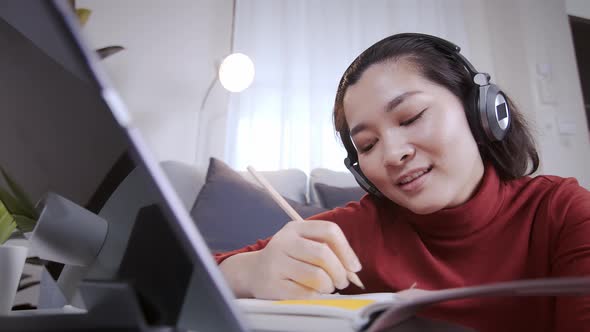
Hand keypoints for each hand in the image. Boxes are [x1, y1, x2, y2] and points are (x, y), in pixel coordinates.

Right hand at [247, 220, 361, 299]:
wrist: (253, 272)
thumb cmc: (287, 259)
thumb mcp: (303, 245)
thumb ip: (327, 251)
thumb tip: (352, 269)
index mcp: (295, 228)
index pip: (329, 231)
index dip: (347, 250)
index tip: (354, 266)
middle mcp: (284, 242)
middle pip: (323, 254)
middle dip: (340, 272)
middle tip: (342, 281)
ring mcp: (276, 263)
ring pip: (317, 276)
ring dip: (329, 286)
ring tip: (327, 287)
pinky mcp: (273, 285)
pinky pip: (306, 294)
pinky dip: (316, 296)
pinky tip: (314, 294)